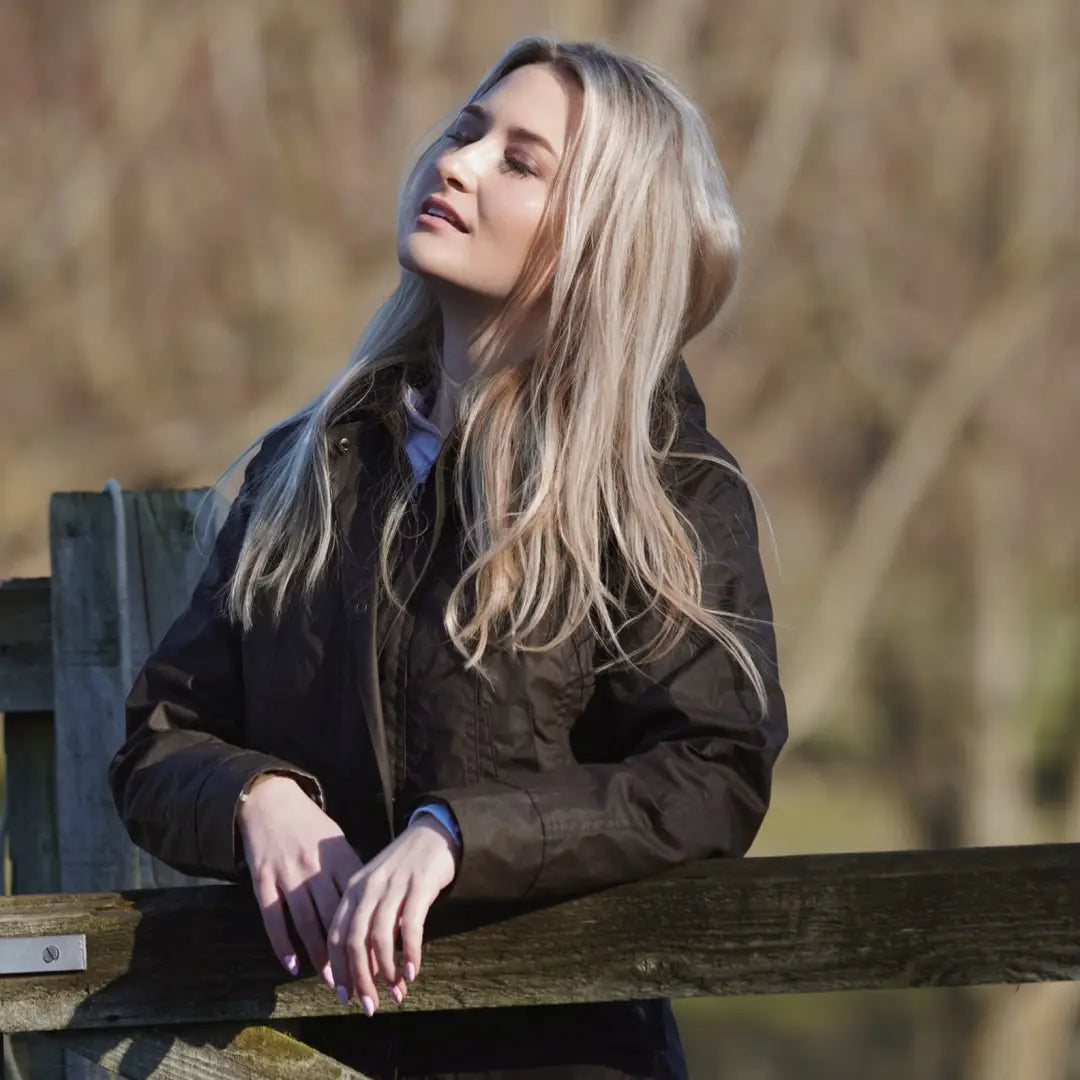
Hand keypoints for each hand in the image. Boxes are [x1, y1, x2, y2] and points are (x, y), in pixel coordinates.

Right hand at [237, 774, 364, 988]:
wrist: (270, 801)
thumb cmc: (309, 825)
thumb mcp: (336, 841)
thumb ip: (351, 871)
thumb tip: (372, 904)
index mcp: (339, 856)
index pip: (360, 901)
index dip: (372, 932)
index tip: (385, 959)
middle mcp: (315, 867)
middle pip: (336, 917)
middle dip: (350, 952)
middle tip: (364, 982)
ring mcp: (288, 874)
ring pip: (306, 922)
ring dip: (321, 955)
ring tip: (334, 982)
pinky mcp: (263, 880)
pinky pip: (273, 918)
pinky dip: (283, 944)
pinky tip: (294, 965)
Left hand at [327, 815, 459, 1014]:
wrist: (433, 832)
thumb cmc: (404, 867)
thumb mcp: (377, 888)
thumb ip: (368, 921)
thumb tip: (367, 970)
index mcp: (353, 889)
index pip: (336, 935)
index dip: (338, 969)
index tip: (345, 996)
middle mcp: (368, 888)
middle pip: (353, 941)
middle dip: (359, 979)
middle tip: (369, 1006)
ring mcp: (394, 886)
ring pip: (379, 937)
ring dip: (386, 971)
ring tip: (396, 993)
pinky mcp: (419, 885)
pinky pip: (410, 926)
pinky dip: (410, 953)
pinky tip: (413, 972)